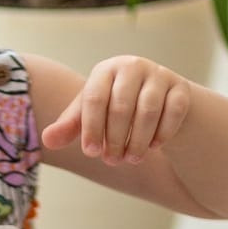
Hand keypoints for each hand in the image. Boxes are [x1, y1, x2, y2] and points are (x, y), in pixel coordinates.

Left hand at [41, 56, 190, 166]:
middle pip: (121, 106)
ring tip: (130, 159)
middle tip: (112, 161)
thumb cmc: (112, 108)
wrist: (155, 99)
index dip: (91, 128)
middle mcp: (132, 66)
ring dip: (138, 141)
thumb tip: (47, 141)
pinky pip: (172, 113)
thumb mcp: (89, 115)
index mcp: (105, 70)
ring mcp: (159, 75)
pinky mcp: (180, 88)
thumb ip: (69, 127)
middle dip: (115, 139)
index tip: (91, 153)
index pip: (94, 98)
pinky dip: (162, 134)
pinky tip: (153, 148)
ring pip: (148, 111)